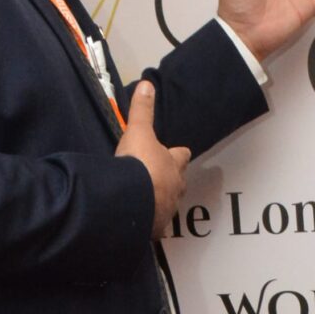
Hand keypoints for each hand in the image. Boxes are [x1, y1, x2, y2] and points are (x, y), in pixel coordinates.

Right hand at [115, 81, 189, 240]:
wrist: (132, 200)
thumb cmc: (139, 164)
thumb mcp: (139, 132)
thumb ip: (142, 110)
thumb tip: (147, 85)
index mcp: (174, 165)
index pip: (182, 156)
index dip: (178, 154)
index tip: (177, 152)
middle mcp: (175, 189)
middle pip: (179, 182)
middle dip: (171, 180)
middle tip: (160, 178)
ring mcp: (167, 210)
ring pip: (168, 204)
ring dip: (161, 201)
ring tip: (149, 200)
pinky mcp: (155, 228)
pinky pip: (154, 224)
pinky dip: (150, 222)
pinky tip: (142, 221)